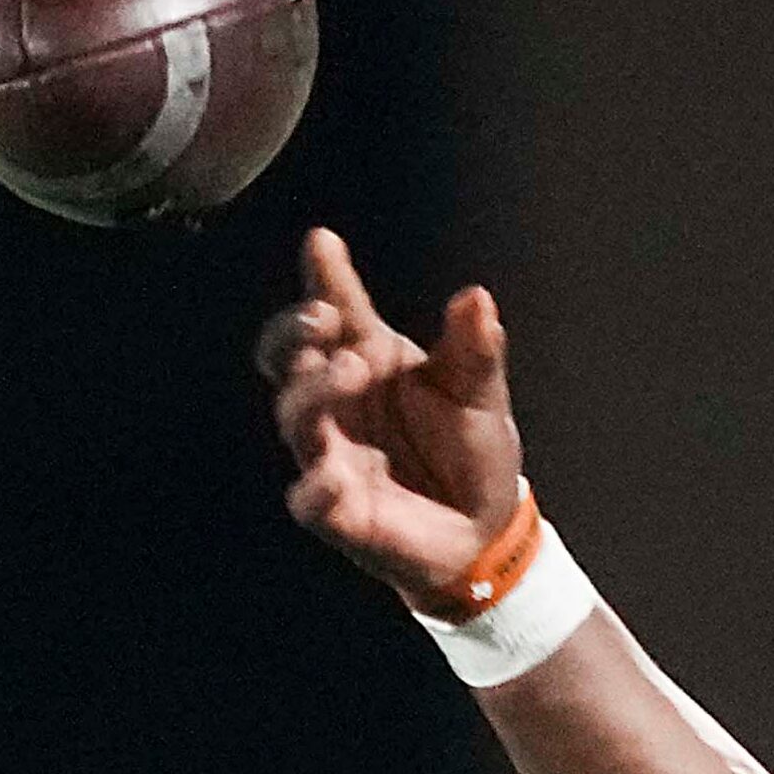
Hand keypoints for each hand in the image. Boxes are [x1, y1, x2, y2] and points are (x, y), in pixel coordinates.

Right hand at [253, 228, 525, 611]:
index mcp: (366, 361)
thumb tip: (476, 297)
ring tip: (353, 368)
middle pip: (286, 357)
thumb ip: (474, 348)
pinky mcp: (338, 513)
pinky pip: (310, 501)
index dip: (323, 279)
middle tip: (328, 315)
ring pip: (295, 418)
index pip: (332, 312)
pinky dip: (317, 488)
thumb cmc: (471, 450)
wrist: (487, 529)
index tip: (323, 244)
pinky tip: (335, 475)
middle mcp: (338, 404)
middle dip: (295, 332)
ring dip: (314, 390)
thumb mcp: (480, 393)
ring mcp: (331, 456)